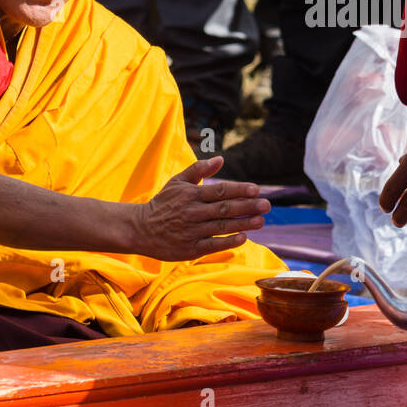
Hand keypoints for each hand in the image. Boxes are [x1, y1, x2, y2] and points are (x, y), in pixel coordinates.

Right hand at [135, 157, 269, 260]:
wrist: (140, 228)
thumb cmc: (163, 203)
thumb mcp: (178, 182)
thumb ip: (199, 170)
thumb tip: (220, 159)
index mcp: (191, 195)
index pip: (220, 191)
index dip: (239, 190)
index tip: (256, 190)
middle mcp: (192, 212)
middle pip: (224, 209)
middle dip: (247, 206)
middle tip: (266, 205)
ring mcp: (191, 231)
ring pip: (221, 226)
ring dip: (243, 223)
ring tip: (261, 220)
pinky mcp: (190, 248)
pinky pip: (212, 244)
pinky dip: (228, 241)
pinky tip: (243, 238)